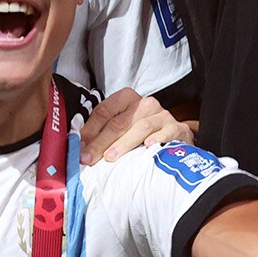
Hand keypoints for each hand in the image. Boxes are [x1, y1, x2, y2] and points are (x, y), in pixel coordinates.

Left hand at [79, 88, 194, 164]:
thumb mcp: (122, 126)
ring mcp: (162, 115)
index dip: (90, 129)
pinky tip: (147, 146)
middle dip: (101, 141)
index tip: (80, 146)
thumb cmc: (142, 131)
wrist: (174, 136)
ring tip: (111, 157)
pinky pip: (166, 132)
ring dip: (124, 143)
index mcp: (127, 99)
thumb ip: (102, 132)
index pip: (104, 110)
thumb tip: (80, 147)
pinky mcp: (177, 128)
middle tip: (89, 157)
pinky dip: (156, 138)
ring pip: (141, 127)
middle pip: (119, 122)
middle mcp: (145, 104)